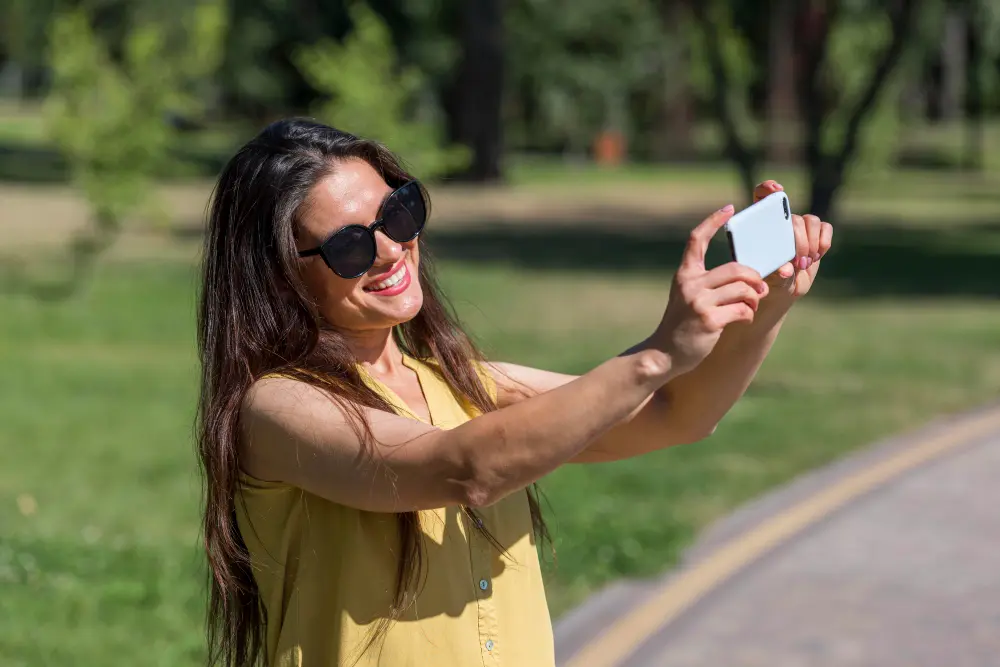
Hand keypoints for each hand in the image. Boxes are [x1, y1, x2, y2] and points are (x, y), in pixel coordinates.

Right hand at [655, 205, 768, 375]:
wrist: (663, 353)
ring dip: (753, 299)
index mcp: (684, 274)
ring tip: (750, 307)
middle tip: (758, 289)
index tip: (729, 209)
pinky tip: (742, 320)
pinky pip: (743, 310)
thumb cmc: (682, 324)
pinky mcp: (709, 320)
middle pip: (735, 268)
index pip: (696, 240)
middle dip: (753, 278)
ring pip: (743, 289)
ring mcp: (699, 302)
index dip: (713, 221)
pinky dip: (748, 315)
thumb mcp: (687, 296)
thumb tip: (751, 278)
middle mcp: (690, 284)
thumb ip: (710, 283)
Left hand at [753, 180, 833, 298]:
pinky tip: (815, 257)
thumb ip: (776, 272)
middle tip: (797, 261)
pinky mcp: (815, 233)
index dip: (768, 189)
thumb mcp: (768, 277)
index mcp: (759, 225)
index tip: (778, 191)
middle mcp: (779, 221)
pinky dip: (823, 242)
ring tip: (805, 263)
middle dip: (798, 239)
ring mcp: (798, 226)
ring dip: (811, 243)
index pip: (761, 195)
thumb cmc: (768, 280)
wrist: (783, 289)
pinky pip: (825, 227)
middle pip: (791, 216)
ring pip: (810, 220)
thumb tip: (785, 270)